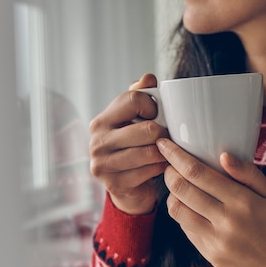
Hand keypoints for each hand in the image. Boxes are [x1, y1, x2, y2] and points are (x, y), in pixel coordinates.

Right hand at [89, 74, 168, 213]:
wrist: (129, 188)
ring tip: (169, 152)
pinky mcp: (113, 184)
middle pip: (146, 128)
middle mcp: (97, 141)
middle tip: (168, 138)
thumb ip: (140, 95)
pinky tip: (163, 167)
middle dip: (163, 133)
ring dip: (165, 153)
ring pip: (149, 152)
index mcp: (101, 121)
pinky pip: (149, 171)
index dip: (152, 105)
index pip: (133, 98)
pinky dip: (161, 168)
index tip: (156, 115)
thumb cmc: (134, 148)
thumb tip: (148, 78)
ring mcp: (102, 164)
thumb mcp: (135, 120)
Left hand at [156, 138, 265, 266]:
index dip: (176, 156)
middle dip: (169, 172)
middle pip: (182, 189)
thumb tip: (223, 156)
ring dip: (171, 194)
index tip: (164, 144)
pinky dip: (181, 213)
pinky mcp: (208, 254)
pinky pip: (185, 228)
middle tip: (168, 165)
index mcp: (242, 201)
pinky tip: (187, 206)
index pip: (198, 173)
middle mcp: (226, 220)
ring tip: (176, 186)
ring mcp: (215, 240)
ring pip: (177, 210)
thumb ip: (248, 173)